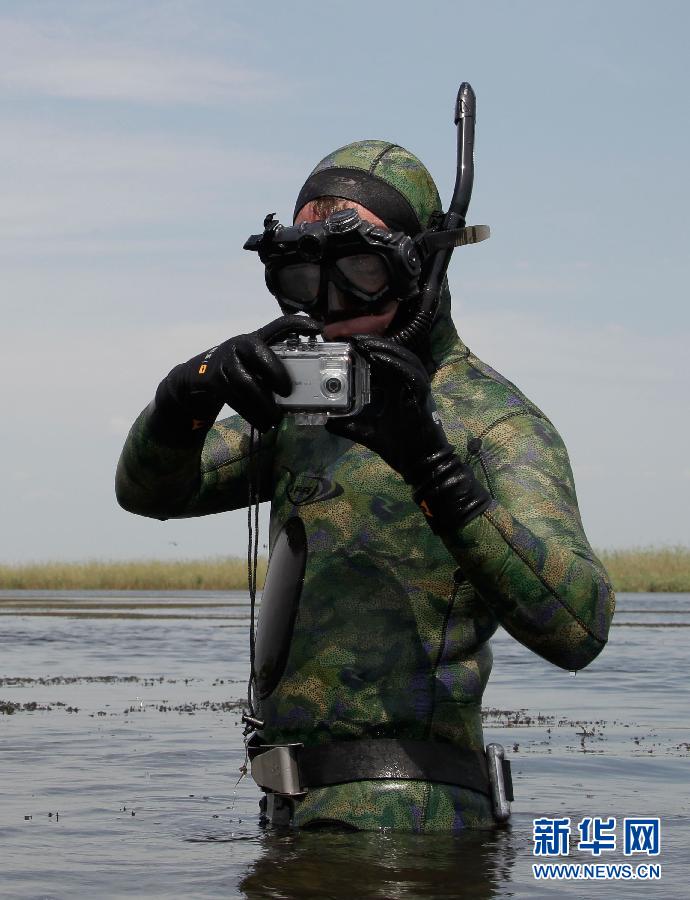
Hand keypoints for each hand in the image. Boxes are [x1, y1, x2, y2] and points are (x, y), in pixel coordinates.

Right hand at [152, 315, 320, 439]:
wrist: (198, 376)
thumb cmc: (237, 368)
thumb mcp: (254, 360)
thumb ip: (274, 363)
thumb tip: (305, 384)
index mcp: (255, 338)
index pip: (279, 325)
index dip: (298, 324)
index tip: (317, 328)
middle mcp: (239, 345)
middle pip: (259, 355)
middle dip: (275, 374)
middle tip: (288, 393)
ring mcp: (224, 362)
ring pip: (246, 383)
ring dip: (263, 404)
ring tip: (276, 419)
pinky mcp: (214, 380)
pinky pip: (236, 399)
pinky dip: (252, 415)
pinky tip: (263, 424)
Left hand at [326, 336, 490, 530]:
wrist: (420, 464)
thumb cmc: (399, 447)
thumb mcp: (367, 433)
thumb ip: (348, 426)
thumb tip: (327, 422)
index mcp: (399, 389)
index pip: (387, 361)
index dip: (371, 349)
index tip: (350, 344)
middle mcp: (410, 385)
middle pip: (397, 353)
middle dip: (375, 343)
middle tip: (353, 339)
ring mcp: (418, 389)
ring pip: (405, 358)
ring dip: (385, 348)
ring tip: (363, 344)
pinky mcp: (422, 397)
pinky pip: (410, 375)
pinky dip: (395, 364)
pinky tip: (377, 358)